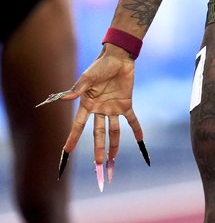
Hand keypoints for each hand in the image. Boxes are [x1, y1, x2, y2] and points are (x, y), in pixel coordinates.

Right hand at [36, 45, 149, 190]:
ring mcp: (113, 108)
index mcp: (87, 105)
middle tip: (98, 165)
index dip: (73, 138)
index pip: (78, 125)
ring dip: (114, 145)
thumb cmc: (99, 66)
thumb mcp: (87, 78)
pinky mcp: (126, 104)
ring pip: (113, 131)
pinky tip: (141, 141)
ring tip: (113, 160)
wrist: (118, 58)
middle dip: (98, 149)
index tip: (67, 151)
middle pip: (98, 134)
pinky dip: (137, 130)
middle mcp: (99, 110)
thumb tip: (65, 99)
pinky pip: (132, 120)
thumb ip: (78, 89)